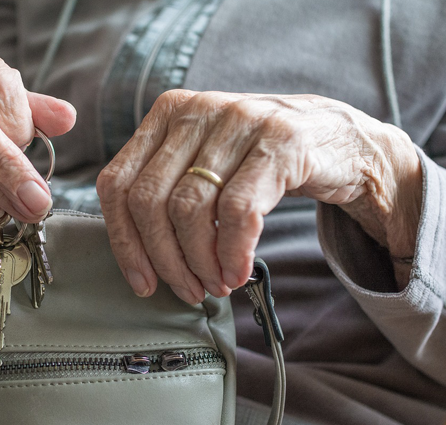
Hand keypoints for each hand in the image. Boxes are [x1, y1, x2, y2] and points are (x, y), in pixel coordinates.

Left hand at [97, 90, 421, 302]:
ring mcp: (239, 121)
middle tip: (188, 290)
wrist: (342, 142)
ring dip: (199, 262)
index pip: (118, 182)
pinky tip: (238, 272)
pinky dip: (233, 252)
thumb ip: (168, 189)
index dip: (124, 240)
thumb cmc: (263, 161)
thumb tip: (136, 255)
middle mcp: (198, 110)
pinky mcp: (281, 141)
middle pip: (149, 200)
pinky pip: (237, 210)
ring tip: (215, 285)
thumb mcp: (207, 163)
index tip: (142, 281)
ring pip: (189, 208)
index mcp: (168, 114)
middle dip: (164, 259)